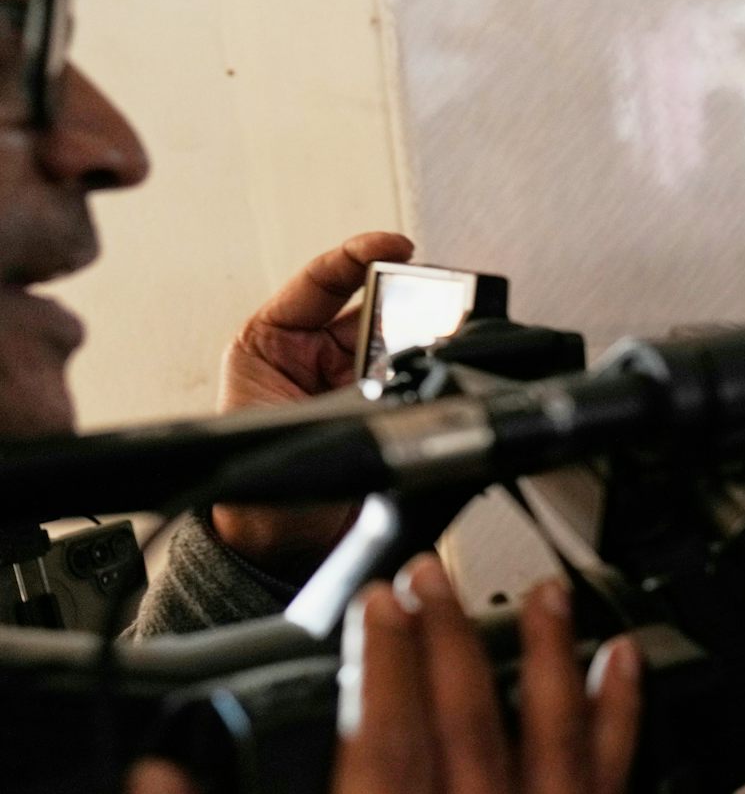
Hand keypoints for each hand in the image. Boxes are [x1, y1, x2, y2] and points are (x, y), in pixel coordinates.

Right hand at [71, 555, 641, 793]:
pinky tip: (626, 670)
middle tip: (437, 576)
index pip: (390, 760)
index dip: (385, 669)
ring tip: (549, 596)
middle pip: (473, 743)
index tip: (378, 605)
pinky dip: (619, 731)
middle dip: (454, 646)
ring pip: (554, 761)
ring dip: (553, 665)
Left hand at [211, 231, 414, 579]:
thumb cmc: (254, 488)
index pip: (322, 281)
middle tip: (429, 305)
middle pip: (373, 308)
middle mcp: (319, 355)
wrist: (283, 546)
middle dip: (403, 305)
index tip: (394, 247)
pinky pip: (417, 379)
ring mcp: (355, 380)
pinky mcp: (386, 409)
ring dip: (421, 345)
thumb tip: (387, 371)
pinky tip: (442, 375)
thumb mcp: (278, 417)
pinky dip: (434, 375)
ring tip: (435, 350)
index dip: (359, 255)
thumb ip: (333, 386)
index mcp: (275, 341)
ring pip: (402, 342)